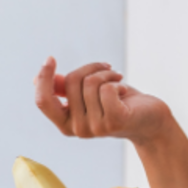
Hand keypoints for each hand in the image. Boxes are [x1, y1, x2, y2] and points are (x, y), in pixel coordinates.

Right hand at [34, 56, 169, 143]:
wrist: (150, 121)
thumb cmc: (118, 103)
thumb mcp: (88, 94)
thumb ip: (65, 89)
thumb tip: (36, 79)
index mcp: (65, 124)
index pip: (43, 101)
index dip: (43, 78)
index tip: (50, 58)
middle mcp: (77, 129)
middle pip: (71, 81)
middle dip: (90, 67)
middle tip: (106, 70)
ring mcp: (95, 128)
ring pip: (90, 82)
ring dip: (107, 74)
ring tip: (117, 81)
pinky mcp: (113, 121)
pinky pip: (106, 88)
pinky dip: (116, 81)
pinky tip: (124, 91)